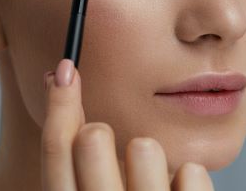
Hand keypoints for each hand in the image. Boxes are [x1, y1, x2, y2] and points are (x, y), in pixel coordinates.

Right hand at [41, 58, 214, 190]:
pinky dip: (187, 178)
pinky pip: (191, 170)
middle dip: (101, 134)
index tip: (65, 67)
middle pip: (92, 139)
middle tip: (111, 152)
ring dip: (146, 156)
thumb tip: (56, 81)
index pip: (55, 149)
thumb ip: (76, 158)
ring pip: (144, 146)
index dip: (57, 102)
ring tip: (150, 182)